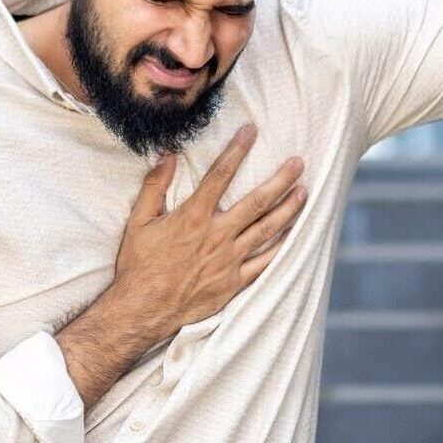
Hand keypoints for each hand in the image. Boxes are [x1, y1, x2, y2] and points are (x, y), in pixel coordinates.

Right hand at [110, 123, 305, 340]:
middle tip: (299, 163)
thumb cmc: (138, 266)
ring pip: (267, 230)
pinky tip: (294, 235)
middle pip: (257, 201)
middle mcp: (217, 235)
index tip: (251, 131)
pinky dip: (282, 248)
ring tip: (304, 192)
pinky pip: (265, 263)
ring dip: (289, 209)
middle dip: (280, 179)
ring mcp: (229, 260)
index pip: (220, 175)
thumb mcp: (138, 221)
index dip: (237, 150)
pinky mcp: (234, 283)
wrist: (141, 310)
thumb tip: (168, 154)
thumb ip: (155, 186)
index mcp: (193, 217)